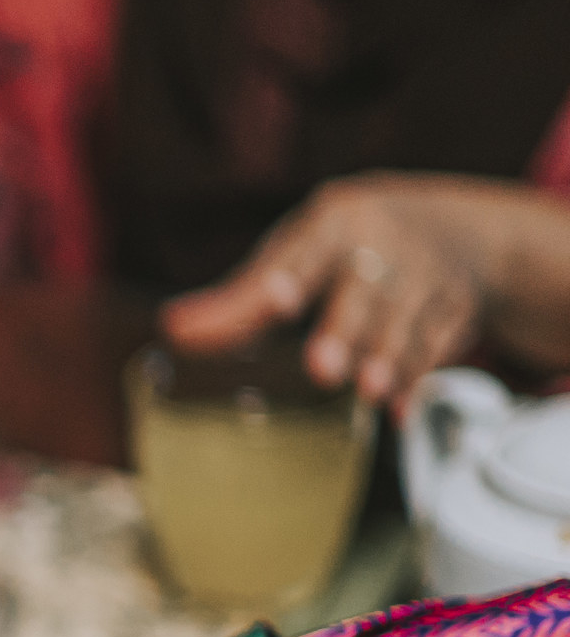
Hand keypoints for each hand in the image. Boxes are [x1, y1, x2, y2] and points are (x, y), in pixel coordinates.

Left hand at [160, 175, 520, 405]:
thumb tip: (174, 329)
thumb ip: (242, 295)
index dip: (285, 280)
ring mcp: (427, 277)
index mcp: (335, 224)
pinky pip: (438, 348)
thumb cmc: (352, 246)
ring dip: (388, 360)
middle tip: (324, 367)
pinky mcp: (456, 310)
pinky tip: (401, 412)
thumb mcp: (300, 252)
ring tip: (369, 391)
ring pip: (405, 324)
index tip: (275, 299)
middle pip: (364, 292)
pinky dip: (420, 381)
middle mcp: (385, 245)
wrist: (463, 231)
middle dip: (345, 330)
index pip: (304, 255)